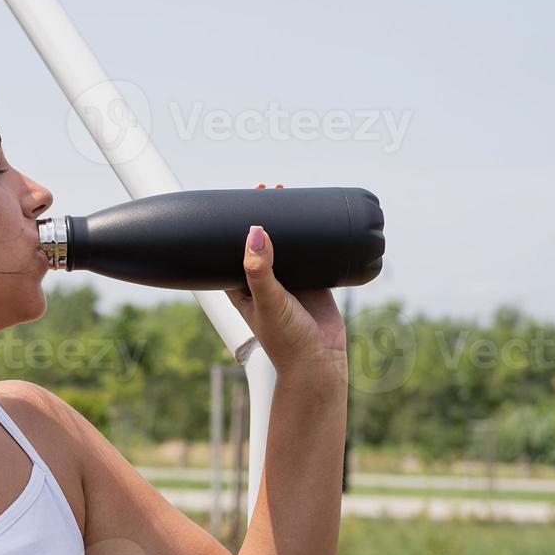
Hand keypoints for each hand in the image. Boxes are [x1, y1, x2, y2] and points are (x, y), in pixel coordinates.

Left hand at [224, 183, 348, 384]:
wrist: (320, 364)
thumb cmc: (286, 342)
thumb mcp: (268, 301)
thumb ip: (259, 270)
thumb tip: (254, 232)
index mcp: (243, 288)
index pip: (233, 249)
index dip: (236, 224)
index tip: (244, 198)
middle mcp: (265, 283)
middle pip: (261, 243)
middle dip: (264, 217)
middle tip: (269, 190)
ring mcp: (291, 283)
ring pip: (288, 247)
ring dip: (289, 225)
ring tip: (292, 197)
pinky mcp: (315, 284)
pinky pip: (315, 255)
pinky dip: (316, 240)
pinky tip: (320, 221)